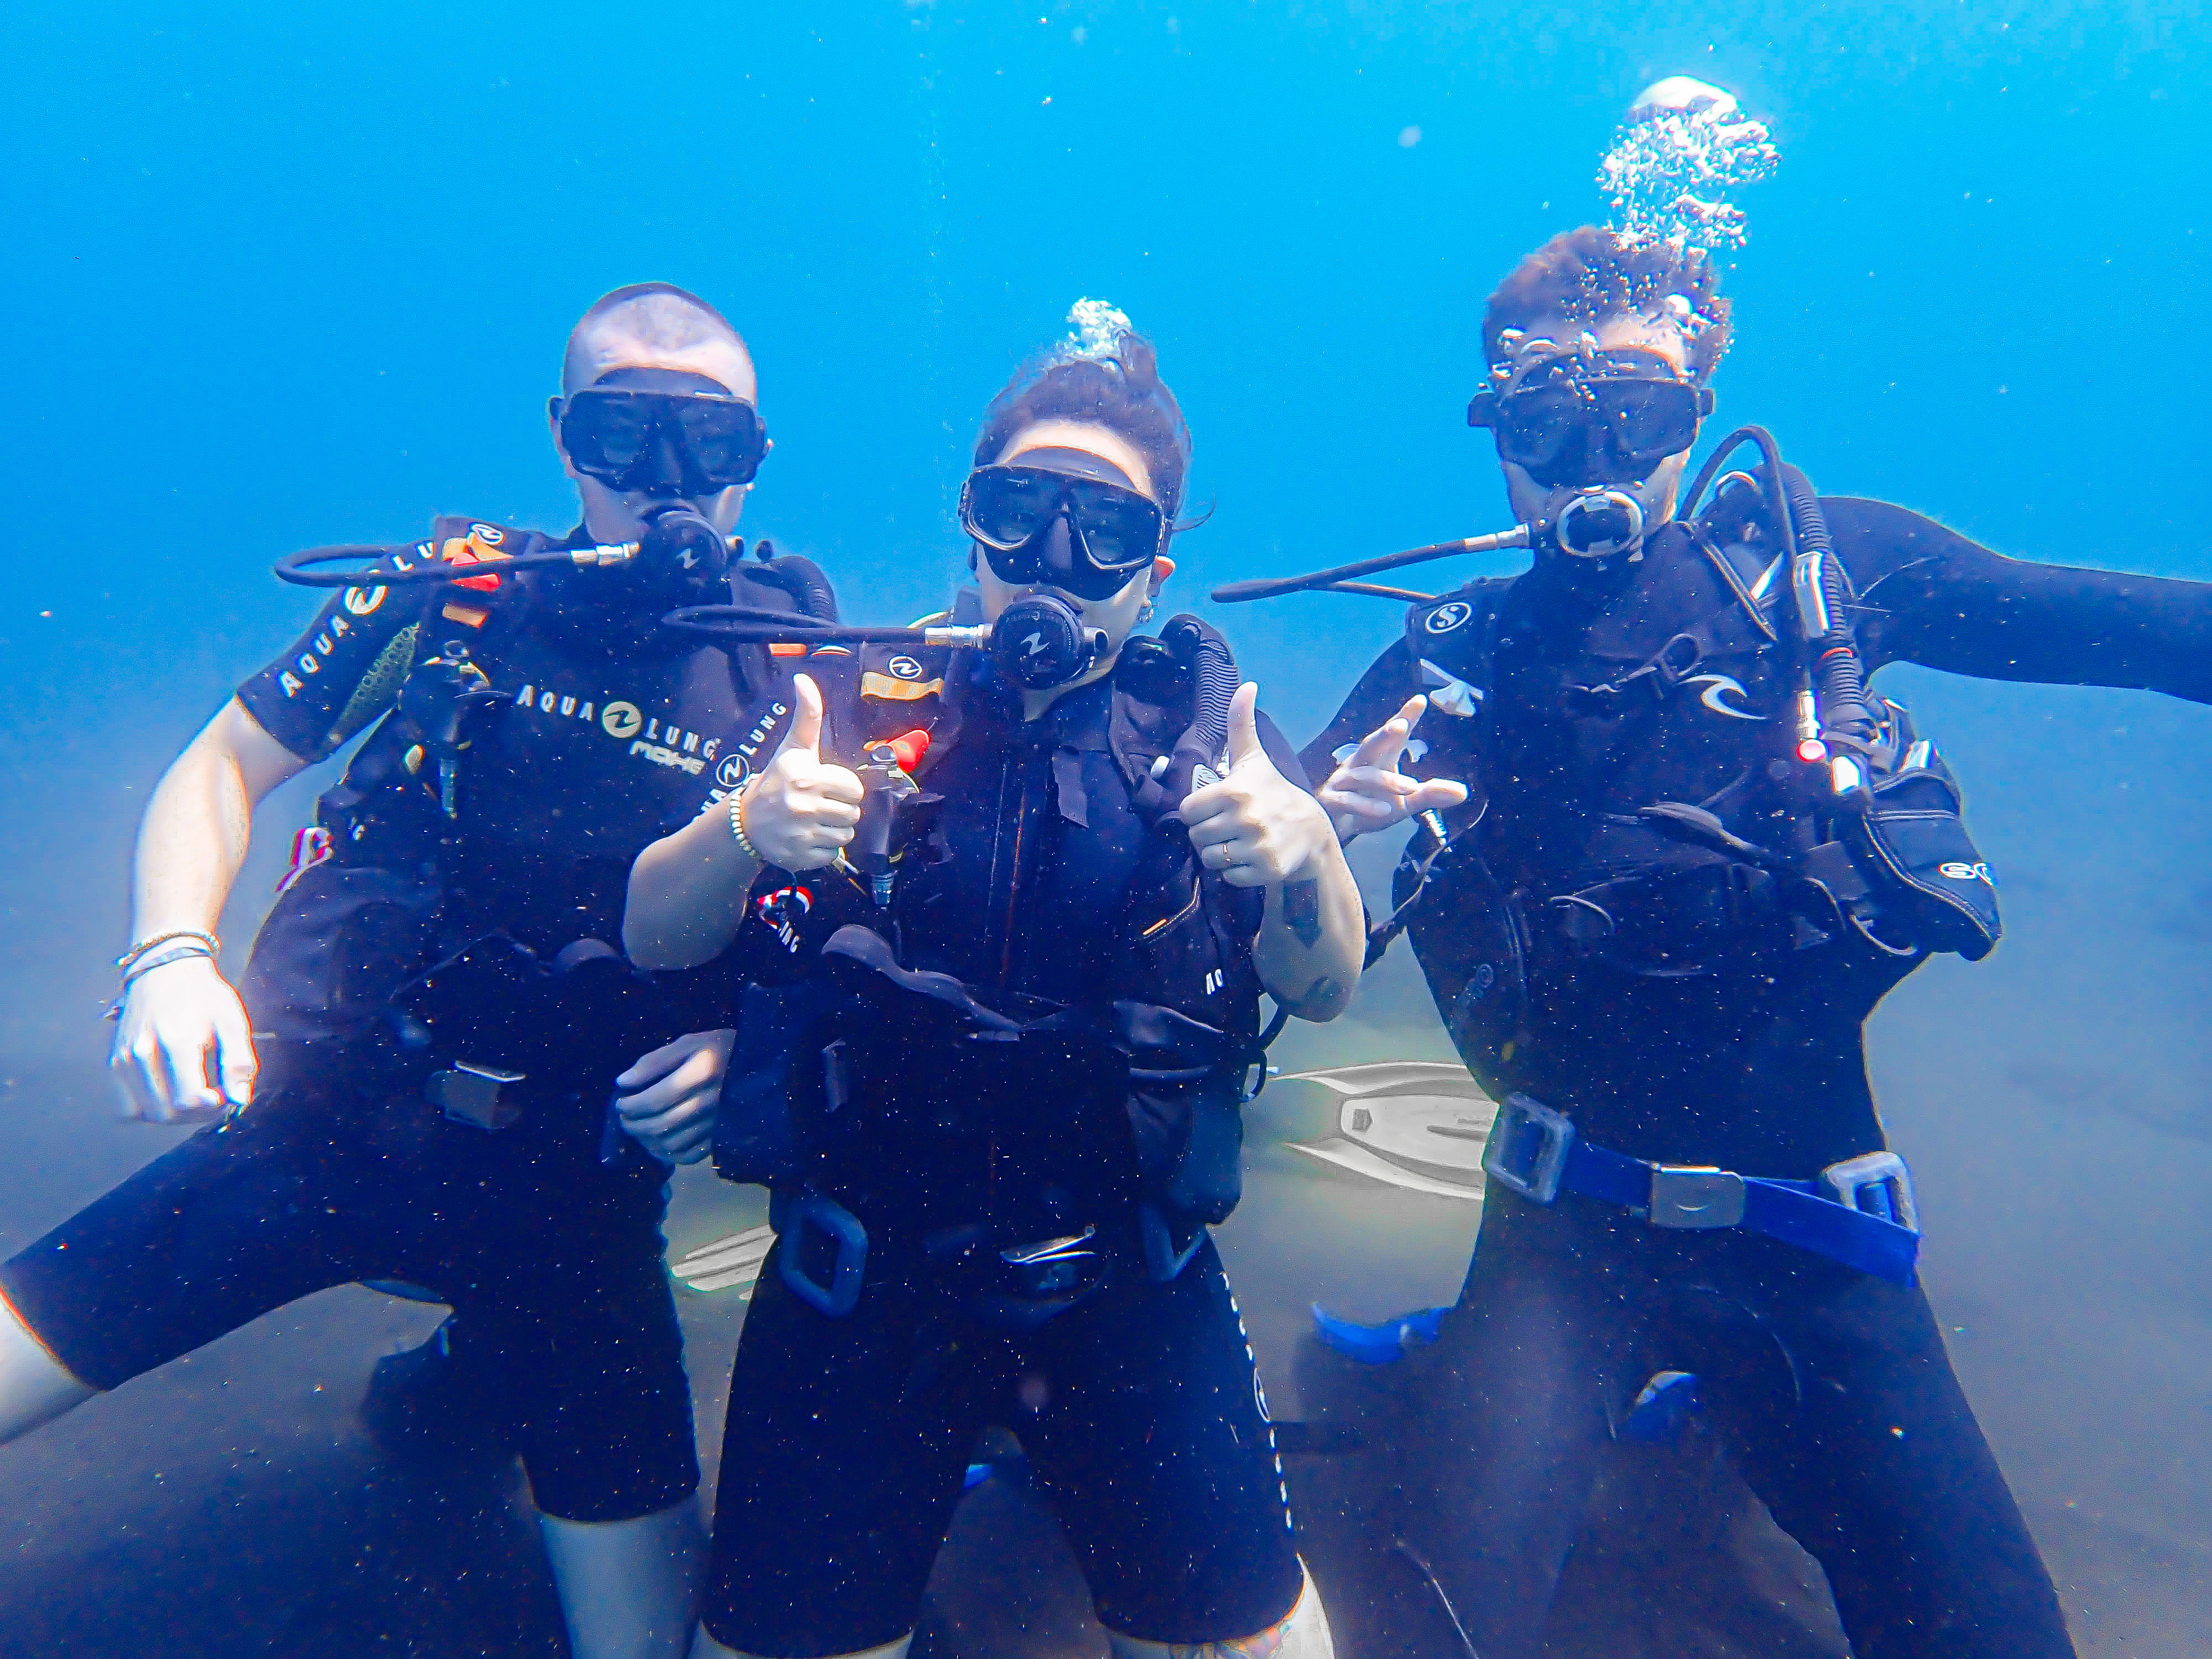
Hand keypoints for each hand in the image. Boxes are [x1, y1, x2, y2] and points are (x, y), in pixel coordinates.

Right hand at [109, 955, 256, 1122]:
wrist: (165, 971)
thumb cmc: (204, 996)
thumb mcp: (231, 1022)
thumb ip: (238, 1062)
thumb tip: (239, 1100)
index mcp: (176, 1042)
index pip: (189, 1099)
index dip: (212, 1108)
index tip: (225, 1096)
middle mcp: (142, 1053)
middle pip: (166, 1112)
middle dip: (195, 1114)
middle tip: (212, 1098)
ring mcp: (123, 1059)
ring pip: (146, 1113)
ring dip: (172, 1115)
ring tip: (191, 1095)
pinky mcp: (114, 1062)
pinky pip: (125, 1106)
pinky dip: (147, 1109)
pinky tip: (168, 1093)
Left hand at [613, 1028, 735, 1164]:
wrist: (760, 1065)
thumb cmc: (720, 1050)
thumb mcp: (689, 1043)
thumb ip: (654, 1061)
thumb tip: (623, 1082)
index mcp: (701, 1073)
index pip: (654, 1099)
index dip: (630, 1105)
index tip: (621, 1101)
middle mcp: (710, 1103)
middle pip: (659, 1125)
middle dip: (632, 1124)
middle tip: (624, 1117)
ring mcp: (717, 1124)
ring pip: (670, 1144)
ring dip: (646, 1140)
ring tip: (638, 1129)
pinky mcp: (721, 1138)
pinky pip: (688, 1157)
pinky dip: (667, 1155)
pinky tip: (659, 1143)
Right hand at [735, 674, 862, 870]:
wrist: (746, 821)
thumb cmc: (777, 780)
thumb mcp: (793, 748)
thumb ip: (807, 715)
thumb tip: (803, 679)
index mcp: (806, 777)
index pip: (854, 788)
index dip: (845, 788)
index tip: (827, 787)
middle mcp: (803, 806)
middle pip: (853, 813)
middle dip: (841, 809)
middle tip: (821, 805)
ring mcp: (801, 834)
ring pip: (846, 835)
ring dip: (835, 830)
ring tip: (815, 821)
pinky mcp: (800, 858)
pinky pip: (833, 856)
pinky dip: (824, 850)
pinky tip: (808, 838)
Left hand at [1181, 683, 1337, 887]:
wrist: (1313, 833)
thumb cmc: (1275, 792)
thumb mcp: (1254, 759)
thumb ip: (1241, 724)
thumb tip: (1246, 684)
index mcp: (1234, 790)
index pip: (1187, 811)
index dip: (1199, 812)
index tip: (1217, 808)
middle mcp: (1245, 818)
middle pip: (1196, 837)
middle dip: (1208, 834)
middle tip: (1230, 827)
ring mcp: (1256, 846)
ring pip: (1210, 859)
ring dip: (1220, 854)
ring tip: (1240, 842)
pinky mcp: (1266, 869)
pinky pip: (1229, 878)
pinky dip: (1236, 872)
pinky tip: (1252, 857)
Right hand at [1317, 694, 1469, 841]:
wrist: (1335, 828)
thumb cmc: (1371, 807)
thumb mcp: (1405, 802)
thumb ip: (1430, 795)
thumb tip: (1463, 792)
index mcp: (1379, 759)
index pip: (1394, 736)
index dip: (1405, 717)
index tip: (1420, 700)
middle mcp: (1360, 764)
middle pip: (1371, 744)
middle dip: (1385, 734)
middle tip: (1402, 725)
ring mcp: (1343, 782)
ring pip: (1364, 776)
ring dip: (1387, 780)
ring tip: (1412, 786)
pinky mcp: (1332, 801)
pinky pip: (1348, 801)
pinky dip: (1365, 805)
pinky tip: (1384, 811)